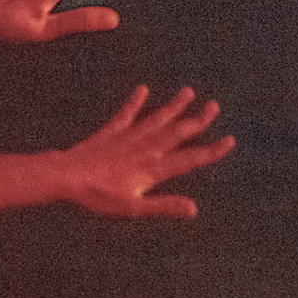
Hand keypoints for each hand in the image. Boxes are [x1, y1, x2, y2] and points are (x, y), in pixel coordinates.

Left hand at [58, 86, 234, 218]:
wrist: (67, 178)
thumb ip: (164, 205)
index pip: (190, 158)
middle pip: (177, 132)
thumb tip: (193, 209)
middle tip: (214, 105)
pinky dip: (135, 102)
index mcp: (154, 168)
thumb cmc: (99, 197)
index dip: (211, 151)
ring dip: (173, 106)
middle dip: (197, 119)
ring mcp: (128, 138)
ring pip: (156, 119)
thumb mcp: (133, 208)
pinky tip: (142, 89)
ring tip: (188, 91)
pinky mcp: (110, 133)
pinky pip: (126, 115)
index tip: (229, 140)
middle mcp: (145, 148)